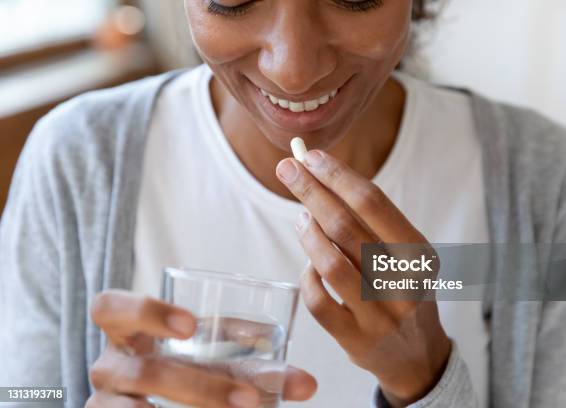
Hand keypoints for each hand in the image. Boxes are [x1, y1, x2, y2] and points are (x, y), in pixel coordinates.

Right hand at [86, 290, 315, 407]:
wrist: (153, 400)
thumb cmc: (187, 367)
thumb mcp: (213, 358)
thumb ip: (254, 364)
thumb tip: (308, 385)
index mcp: (126, 329)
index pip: (110, 307)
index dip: (145, 311)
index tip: (190, 325)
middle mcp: (109, 364)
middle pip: (142, 371)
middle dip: (202, 386)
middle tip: (249, 397)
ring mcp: (105, 402)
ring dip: (198, 407)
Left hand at [276, 150, 450, 405]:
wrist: (419, 355)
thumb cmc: (402, 290)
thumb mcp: (403, 255)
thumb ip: (369, 223)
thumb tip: (321, 178)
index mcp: (417, 252)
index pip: (372, 202)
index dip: (337, 176)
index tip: (310, 157)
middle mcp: (402, 282)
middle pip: (346, 226)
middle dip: (311, 191)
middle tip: (287, 169)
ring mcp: (379, 314)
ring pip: (330, 264)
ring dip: (307, 233)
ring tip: (300, 218)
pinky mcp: (356, 339)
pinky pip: (319, 301)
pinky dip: (307, 277)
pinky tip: (308, 265)